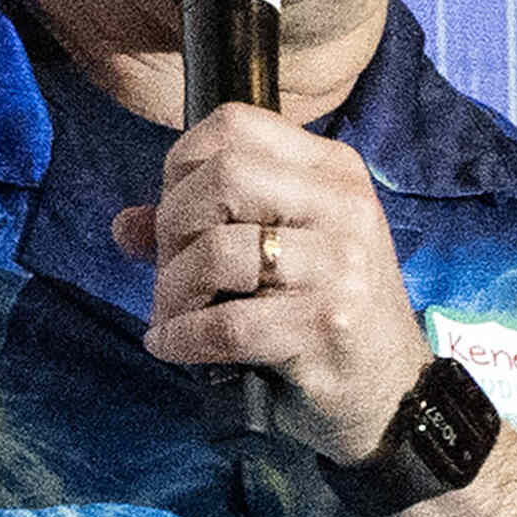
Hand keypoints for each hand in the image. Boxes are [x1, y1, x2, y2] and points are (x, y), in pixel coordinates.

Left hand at [115, 105, 433, 460]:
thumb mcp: (277, 252)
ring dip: (173, 289)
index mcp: (331, 170)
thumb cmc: (322, 312)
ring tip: (173, 314)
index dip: (182, 165)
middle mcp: (342, 205)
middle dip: (174, 226)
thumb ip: (201, 228)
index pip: (234, 124)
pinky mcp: (324, 325)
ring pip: (217, 251)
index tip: (177, 214)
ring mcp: (339, 265)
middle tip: (173, 269)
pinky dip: (180, 337)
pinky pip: (224, 324)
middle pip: (222, 176)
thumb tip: (125, 225)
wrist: (391, 391)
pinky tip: (172, 345)